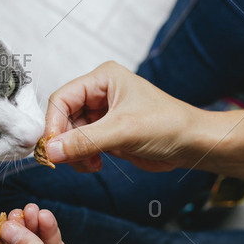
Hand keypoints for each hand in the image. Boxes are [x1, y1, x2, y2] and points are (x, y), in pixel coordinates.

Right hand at [44, 61, 201, 172]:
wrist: (192, 144)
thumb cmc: (169, 125)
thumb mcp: (123, 131)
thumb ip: (84, 141)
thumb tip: (52, 150)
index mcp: (103, 79)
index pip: (62, 98)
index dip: (53, 123)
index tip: (51, 147)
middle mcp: (100, 94)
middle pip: (63, 118)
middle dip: (64, 141)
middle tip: (66, 160)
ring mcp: (102, 115)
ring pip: (70, 135)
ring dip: (74, 153)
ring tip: (90, 163)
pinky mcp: (106, 133)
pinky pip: (81, 146)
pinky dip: (82, 158)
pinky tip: (96, 164)